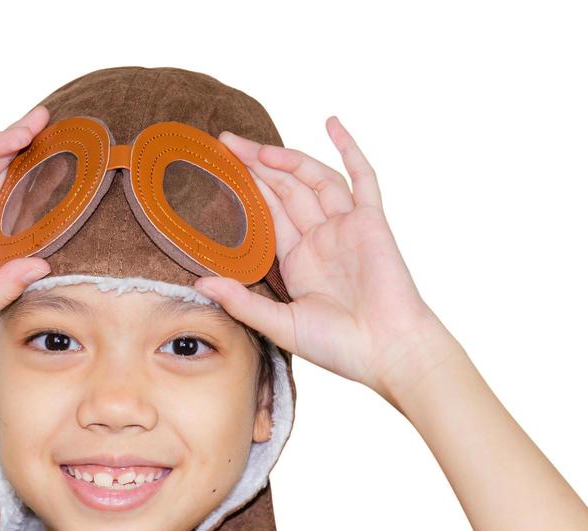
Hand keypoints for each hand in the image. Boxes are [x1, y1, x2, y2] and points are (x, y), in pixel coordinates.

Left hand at [192, 117, 461, 401]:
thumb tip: (200, 283)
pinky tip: (331, 123)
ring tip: (256, 146)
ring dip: (286, 158)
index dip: (244, 189)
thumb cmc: (339, 346)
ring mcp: (346, 226)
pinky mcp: (371, 221)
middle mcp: (319, 238)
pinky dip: (349, 149)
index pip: (265, 214)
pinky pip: (362, 178)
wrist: (387, 350)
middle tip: (225, 141)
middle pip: (284, 189)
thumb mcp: (281, 325)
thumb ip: (242, 303)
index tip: (217, 168)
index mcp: (297, 261)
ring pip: (313, 179)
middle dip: (255, 165)